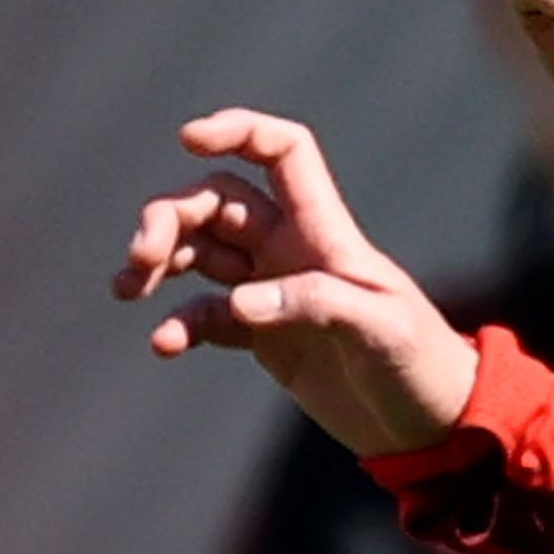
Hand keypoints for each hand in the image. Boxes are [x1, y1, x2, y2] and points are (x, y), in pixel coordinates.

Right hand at [117, 111, 481, 457]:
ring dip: (159, 260)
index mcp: (325, 232)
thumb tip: (238, 302)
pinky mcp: (262, 335)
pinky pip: (204, 314)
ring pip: (199, 250)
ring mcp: (273, 291)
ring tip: (127, 290)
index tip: (188, 137)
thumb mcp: (379, 330)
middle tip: (142, 257)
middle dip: (170, 215)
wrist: (425, 423)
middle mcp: (294, 250)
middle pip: (218, 202)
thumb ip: (315, 306)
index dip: (241, 131)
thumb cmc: (418, 363)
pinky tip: (165, 345)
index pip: (284, 153)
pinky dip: (178, 323)